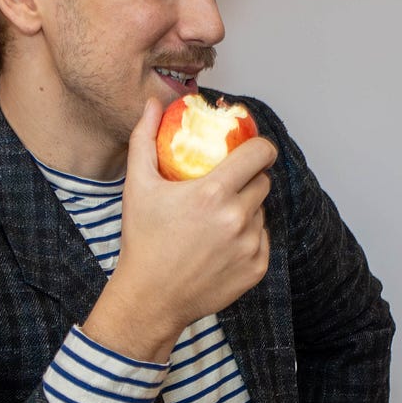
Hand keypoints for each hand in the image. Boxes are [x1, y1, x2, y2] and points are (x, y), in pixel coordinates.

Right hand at [82, 98, 276, 361]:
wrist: (151, 298)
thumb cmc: (143, 240)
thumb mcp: (137, 186)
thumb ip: (145, 139)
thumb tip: (153, 104)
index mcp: (212, 193)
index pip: (259, 154)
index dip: (260, 147)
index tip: (252, 149)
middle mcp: (236, 218)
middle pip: (262, 181)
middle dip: (248, 178)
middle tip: (226, 185)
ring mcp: (250, 245)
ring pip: (262, 210)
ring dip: (247, 208)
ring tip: (217, 218)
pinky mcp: (257, 268)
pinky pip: (263, 238)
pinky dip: (249, 236)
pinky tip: (223, 243)